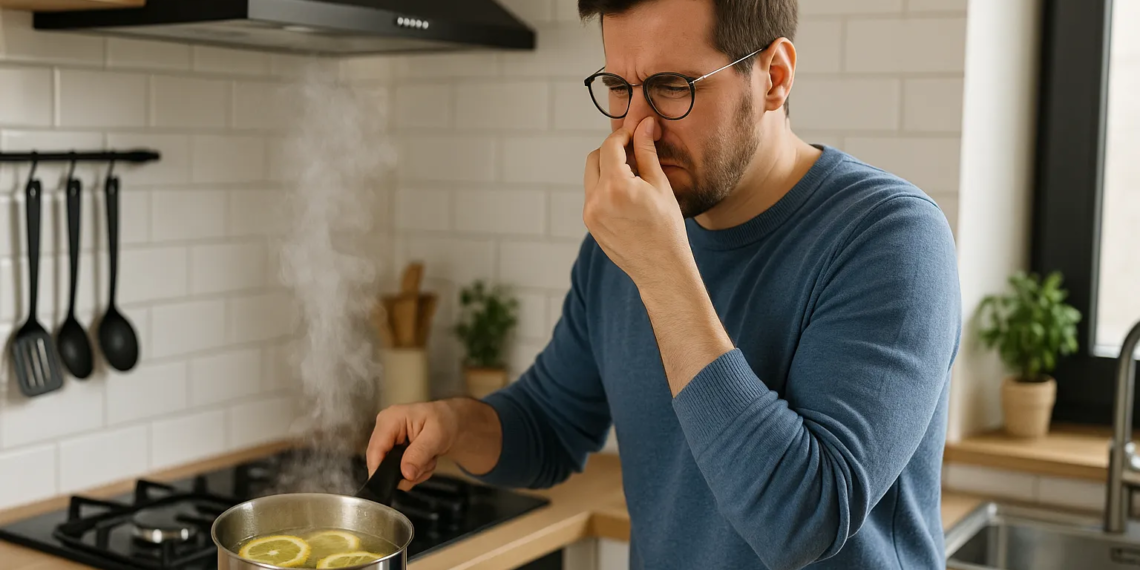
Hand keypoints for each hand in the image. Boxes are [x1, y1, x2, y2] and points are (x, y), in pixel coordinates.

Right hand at [367, 398, 501, 490]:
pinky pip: (399, 472)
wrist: (452, 423)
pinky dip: (415, 472)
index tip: (400, 482)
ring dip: (414, 473)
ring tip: (429, 459)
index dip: (382, 470)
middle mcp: (384, 430)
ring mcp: (388, 442)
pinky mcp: (393, 452)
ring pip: (392, 472)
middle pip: (382, 464)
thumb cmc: (445, 421)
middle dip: (406, 471)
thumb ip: (419, 454)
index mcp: (390, 419)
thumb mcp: (436, 436)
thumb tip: (405, 474)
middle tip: (426, 464)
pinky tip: (425, 461)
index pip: (375, 450)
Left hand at [584, 117, 690, 285]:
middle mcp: (596, 199)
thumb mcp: (660, 185)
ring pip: (591, 177)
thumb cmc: (667, 227)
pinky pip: (593, 195)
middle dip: (612, 151)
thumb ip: (647, 151)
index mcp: (616, 186)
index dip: (623, 135)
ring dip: (607, 170)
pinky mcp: (590, 224)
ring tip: (633, 178)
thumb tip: (644, 123)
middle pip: (595, 158)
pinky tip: (627, 196)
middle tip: (634, 155)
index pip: (610, 146)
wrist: (661, 269)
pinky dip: (605, 188)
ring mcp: (590, 213)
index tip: (636, 134)